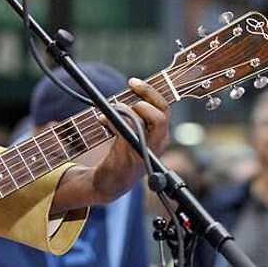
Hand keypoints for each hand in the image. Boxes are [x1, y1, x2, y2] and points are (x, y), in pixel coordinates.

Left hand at [92, 78, 169, 203]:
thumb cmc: (123, 157)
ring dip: (124, 110)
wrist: (111, 184)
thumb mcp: (134, 136)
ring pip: (140, 121)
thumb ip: (134, 118)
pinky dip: (110, 121)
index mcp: (162, 136)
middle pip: (161, 114)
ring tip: (111, 112)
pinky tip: (103, 121)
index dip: (150, 92)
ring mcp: (144, 151)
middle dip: (144, 98)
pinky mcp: (129, 156)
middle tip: (129, 94)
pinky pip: (122, 130)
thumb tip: (125, 95)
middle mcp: (158, 144)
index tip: (133, 82)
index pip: (164, 109)